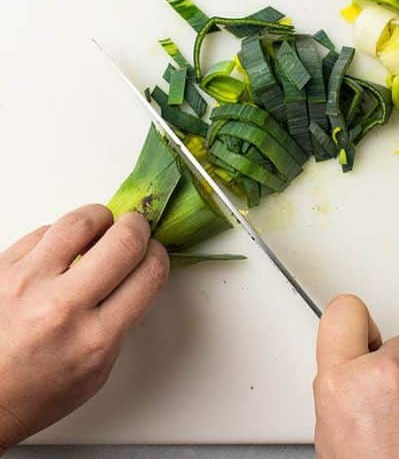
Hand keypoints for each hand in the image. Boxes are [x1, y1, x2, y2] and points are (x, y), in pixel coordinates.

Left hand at [0, 206, 168, 452]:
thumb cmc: (33, 392)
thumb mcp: (96, 372)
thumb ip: (122, 320)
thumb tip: (137, 272)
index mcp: (94, 340)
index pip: (150, 272)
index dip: (157, 255)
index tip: (151, 255)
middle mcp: (61, 308)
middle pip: (125, 238)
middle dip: (136, 230)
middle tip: (130, 235)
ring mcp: (26, 285)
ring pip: (83, 220)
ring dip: (99, 222)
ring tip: (95, 235)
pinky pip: (43, 231)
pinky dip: (57, 238)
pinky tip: (56, 257)